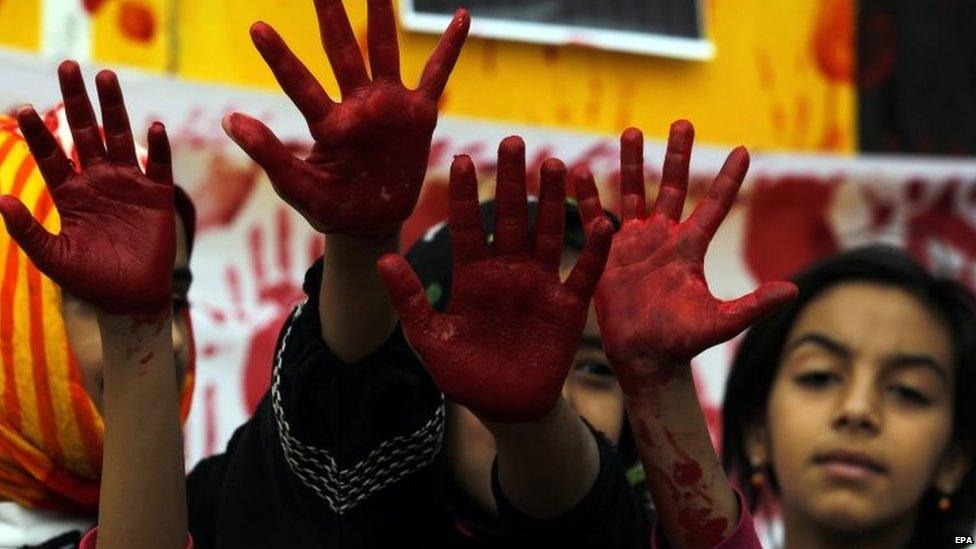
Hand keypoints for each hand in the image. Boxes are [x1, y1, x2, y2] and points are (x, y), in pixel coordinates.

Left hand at [0, 61, 174, 318]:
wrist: (130, 300)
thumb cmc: (90, 280)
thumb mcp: (51, 258)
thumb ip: (27, 230)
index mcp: (70, 193)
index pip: (50, 154)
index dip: (36, 132)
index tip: (20, 108)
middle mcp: (98, 181)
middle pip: (86, 131)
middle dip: (76, 100)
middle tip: (67, 66)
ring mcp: (129, 185)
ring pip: (120, 138)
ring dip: (114, 108)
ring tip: (105, 77)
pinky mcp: (157, 197)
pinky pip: (158, 166)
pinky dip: (157, 147)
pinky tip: (152, 126)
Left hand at [224, 0, 469, 234]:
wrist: (371, 222)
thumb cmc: (331, 206)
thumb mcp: (297, 186)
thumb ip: (269, 154)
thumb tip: (229, 119)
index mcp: (327, 123)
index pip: (300, 84)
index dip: (280, 57)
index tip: (257, 26)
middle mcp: (356, 105)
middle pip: (341, 50)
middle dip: (330, 13)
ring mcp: (388, 106)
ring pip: (384, 50)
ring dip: (381, 14)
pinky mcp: (419, 115)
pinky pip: (436, 75)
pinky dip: (449, 47)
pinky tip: (461, 17)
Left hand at [377, 137, 612, 421]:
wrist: (504, 408)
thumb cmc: (462, 374)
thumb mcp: (429, 338)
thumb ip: (410, 299)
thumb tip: (383, 259)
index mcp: (472, 275)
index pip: (466, 225)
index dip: (463, 194)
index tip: (460, 159)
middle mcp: (506, 271)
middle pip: (509, 217)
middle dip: (510, 180)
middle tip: (512, 140)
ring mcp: (539, 285)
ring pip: (547, 233)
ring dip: (550, 200)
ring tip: (553, 164)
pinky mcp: (567, 308)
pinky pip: (583, 273)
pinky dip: (595, 250)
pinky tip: (604, 222)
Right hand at [575, 122, 796, 386]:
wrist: (642, 356)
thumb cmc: (681, 342)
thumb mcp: (720, 323)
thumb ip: (753, 306)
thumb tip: (794, 291)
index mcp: (690, 248)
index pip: (714, 205)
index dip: (728, 179)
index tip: (743, 150)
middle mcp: (664, 238)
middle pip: (672, 186)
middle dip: (676, 155)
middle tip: (682, 122)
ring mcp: (635, 243)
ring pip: (633, 193)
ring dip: (631, 164)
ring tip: (631, 131)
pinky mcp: (608, 253)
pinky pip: (597, 218)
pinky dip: (588, 197)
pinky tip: (579, 172)